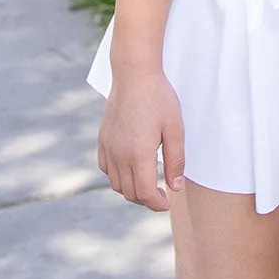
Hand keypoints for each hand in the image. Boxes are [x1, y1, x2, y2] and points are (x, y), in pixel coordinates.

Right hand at [98, 68, 185, 210]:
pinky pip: (106, 169)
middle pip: (130, 193)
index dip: (157, 204)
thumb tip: (176, 187)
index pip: (145, 193)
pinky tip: (131, 167)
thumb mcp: (175, 128)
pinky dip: (117, 176)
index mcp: (139, 154)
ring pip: (116, 184)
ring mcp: (108, 148)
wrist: (134, 75)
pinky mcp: (102, 140)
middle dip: (146, 199)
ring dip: (132, 189)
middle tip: (161, 194)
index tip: (167, 202)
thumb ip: (176, 160)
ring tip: (148, 181)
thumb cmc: (158, 98)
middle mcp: (119, 156)